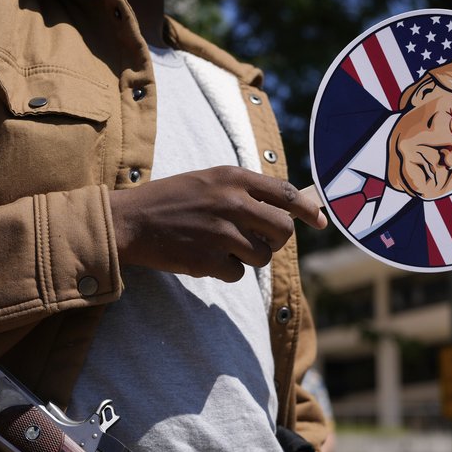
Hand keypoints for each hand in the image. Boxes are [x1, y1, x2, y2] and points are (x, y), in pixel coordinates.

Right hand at [110, 167, 327, 281]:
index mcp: (232, 178)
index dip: (309, 210)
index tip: (321, 221)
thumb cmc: (170, 201)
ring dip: (248, 258)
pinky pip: (238, 274)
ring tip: (221, 247)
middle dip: (277, 240)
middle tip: (260, 242)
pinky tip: (205, 258)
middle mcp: (232, 202)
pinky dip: (226, 271)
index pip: (286, 194)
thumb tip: (288, 213)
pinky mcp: (209, 260)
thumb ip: (245, 192)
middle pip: (282, 230)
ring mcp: (221, 232)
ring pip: (262, 256)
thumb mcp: (209, 182)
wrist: (130, 221)